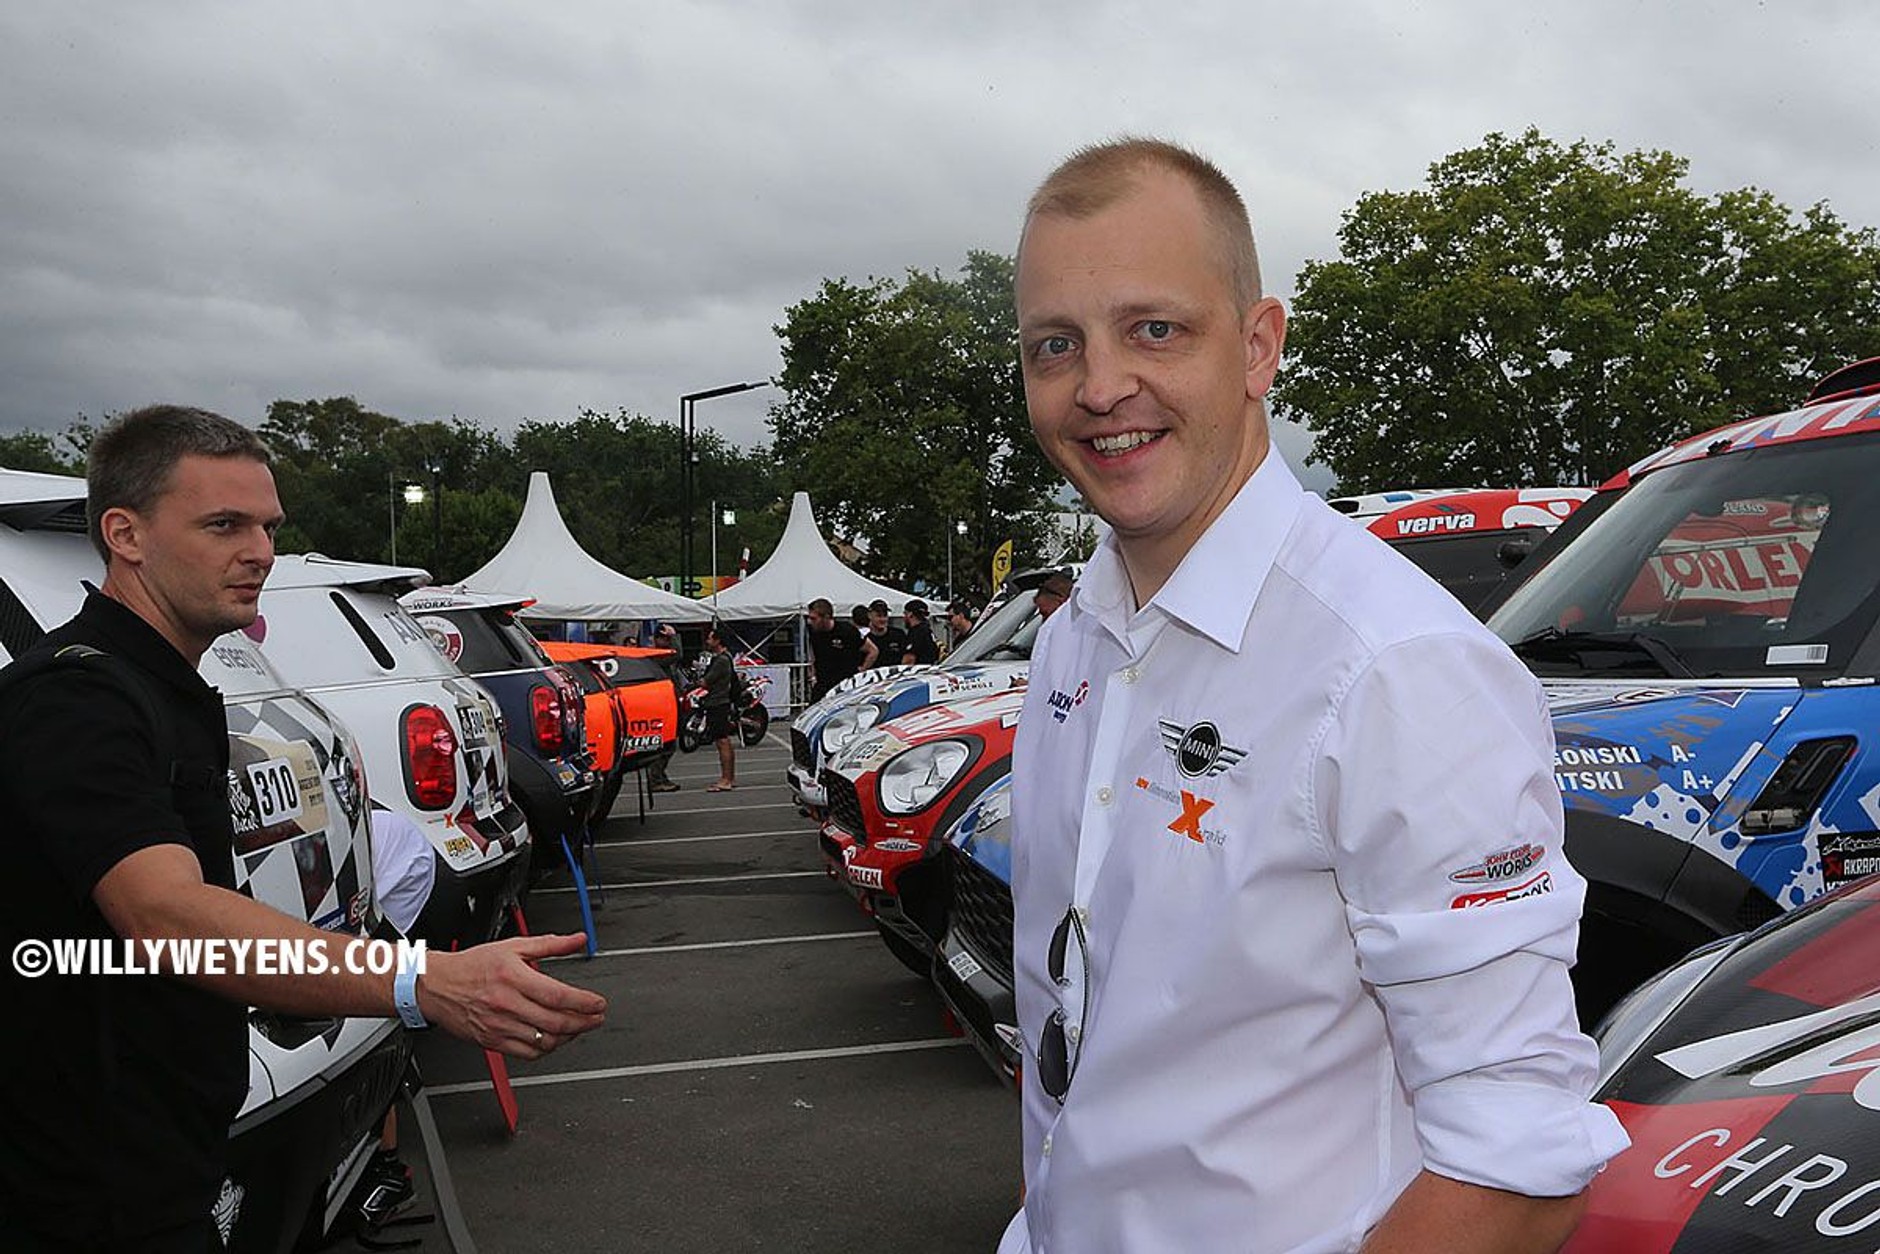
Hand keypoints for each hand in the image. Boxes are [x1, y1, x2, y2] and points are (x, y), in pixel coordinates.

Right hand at [418, 932, 606, 1059]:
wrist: (436, 985)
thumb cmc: (472, 965)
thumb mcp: (513, 946)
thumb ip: (550, 944)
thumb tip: (578, 939)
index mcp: (513, 977)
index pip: (558, 996)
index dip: (584, 1003)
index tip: (598, 1004)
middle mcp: (506, 1004)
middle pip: (556, 1022)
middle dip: (584, 1022)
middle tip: (596, 1018)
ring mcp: (499, 1026)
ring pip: (544, 1041)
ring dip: (568, 1037)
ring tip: (578, 1028)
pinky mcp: (492, 1041)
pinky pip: (526, 1053)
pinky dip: (546, 1049)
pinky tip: (554, 1038)